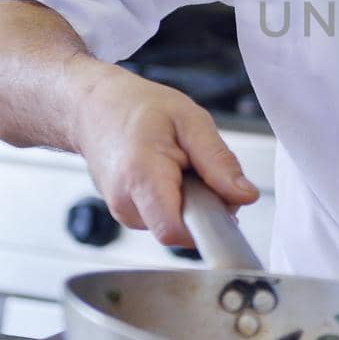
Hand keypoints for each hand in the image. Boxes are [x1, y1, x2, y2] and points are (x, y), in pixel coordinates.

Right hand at [68, 59, 257, 248]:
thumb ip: (218, 161)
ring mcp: (124, 213)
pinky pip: (166, 218)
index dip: (208, 225)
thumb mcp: (190, 120)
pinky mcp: (127, 215)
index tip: (223, 202)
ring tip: (179, 165)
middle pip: (183, 229)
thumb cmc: (138, 108)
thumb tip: (245, 196)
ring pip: (177, 225)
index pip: (176, 232)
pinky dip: (177, 200)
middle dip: (205, 205)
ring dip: (191, 201)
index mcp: (141, 177)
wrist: (93, 107)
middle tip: (200, 168)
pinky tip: (168, 174)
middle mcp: (126, 204)